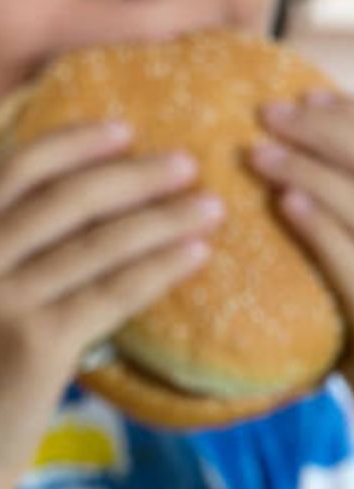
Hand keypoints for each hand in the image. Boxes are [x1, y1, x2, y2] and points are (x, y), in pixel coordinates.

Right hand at [0, 122, 219, 488]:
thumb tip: (72, 235)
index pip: (16, 171)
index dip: (74, 143)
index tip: (123, 130)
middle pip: (68, 198)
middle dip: (135, 175)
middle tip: (188, 164)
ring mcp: (2, 304)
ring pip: (99, 244)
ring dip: (164, 218)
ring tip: (210, 207)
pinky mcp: (35, 346)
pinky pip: (112, 293)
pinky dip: (159, 269)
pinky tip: (194, 256)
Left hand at [250, 91, 353, 387]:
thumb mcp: (351, 272)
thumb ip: (337, 223)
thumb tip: (292, 179)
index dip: (352, 119)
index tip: (305, 97)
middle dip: (330, 132)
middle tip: (270, 112)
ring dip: (314, 172)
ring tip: (262, 152)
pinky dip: (323, 229)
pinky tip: (285, 204)